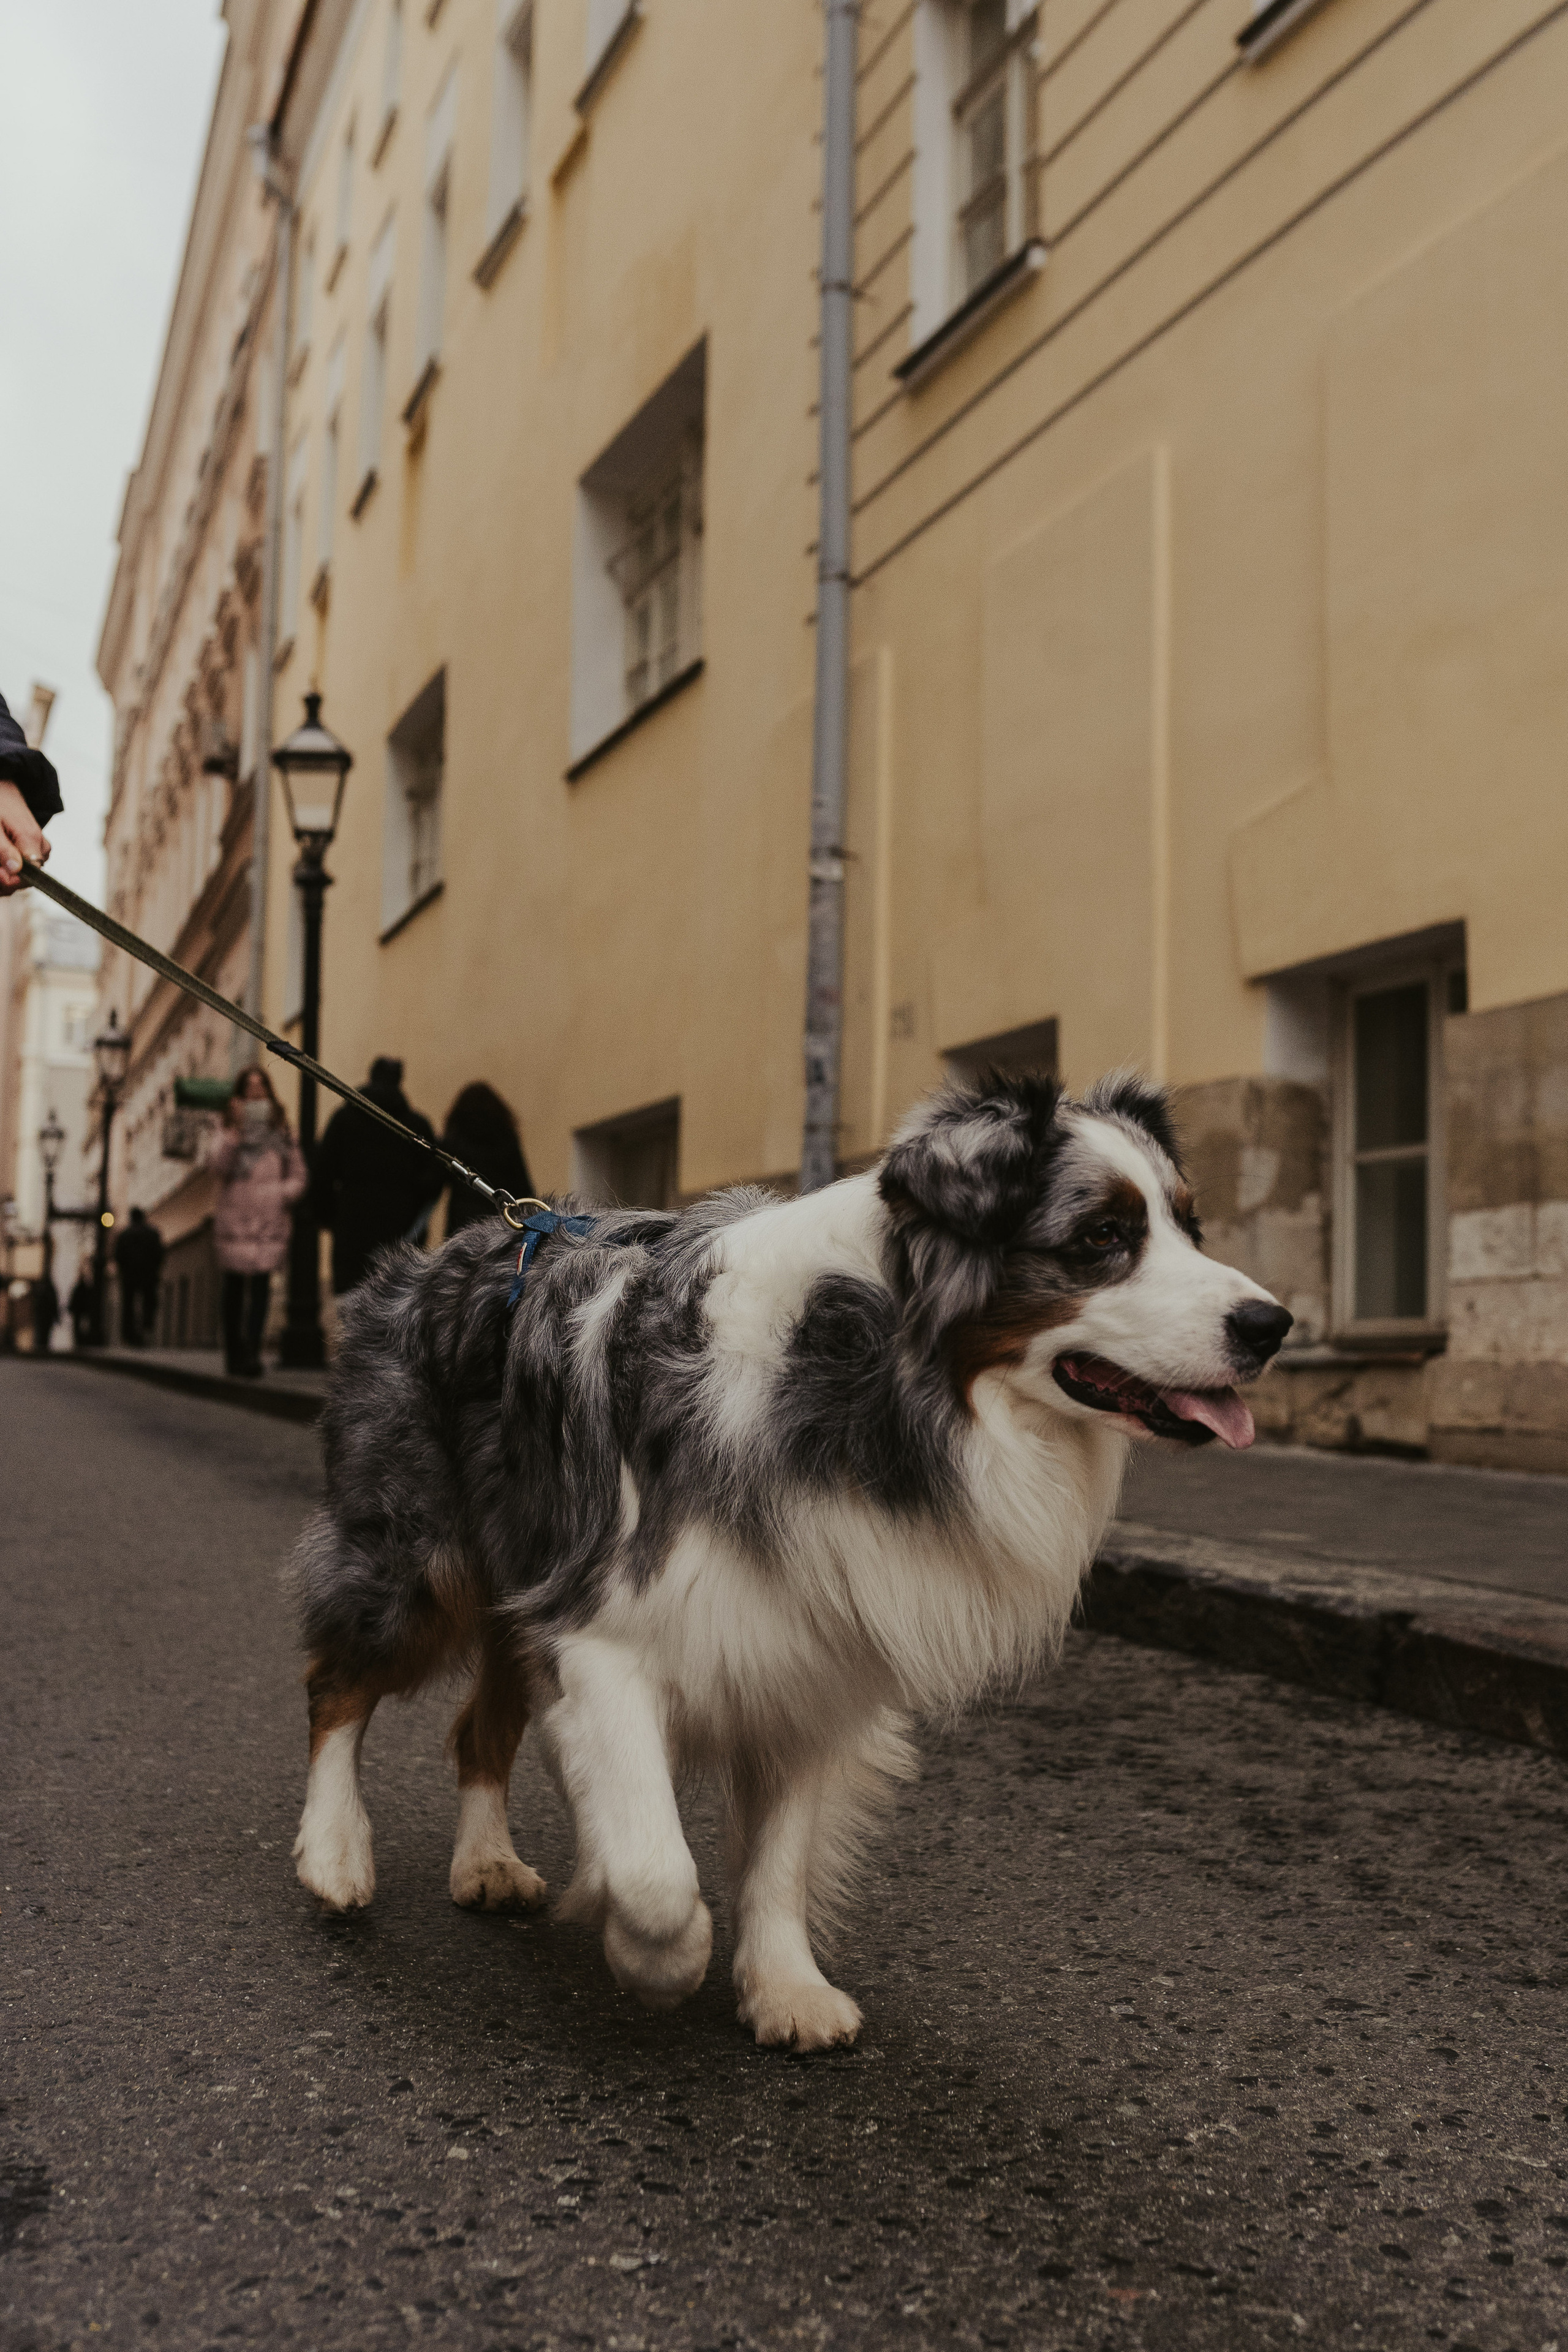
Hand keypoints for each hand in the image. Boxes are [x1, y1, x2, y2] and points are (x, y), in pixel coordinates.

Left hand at [0, 780, 47, 894]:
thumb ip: (3, 850)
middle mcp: (41, 847)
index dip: (8, 880)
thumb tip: (15, 871)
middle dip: (5, 877)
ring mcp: (40, 847)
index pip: (29, 876)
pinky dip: (10, 865)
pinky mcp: (36, 847)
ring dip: (6, 872)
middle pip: (26, 878)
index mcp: (32, 840)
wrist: (3, 785)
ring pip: (25, 873)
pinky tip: (1, 858)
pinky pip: (26, 865)